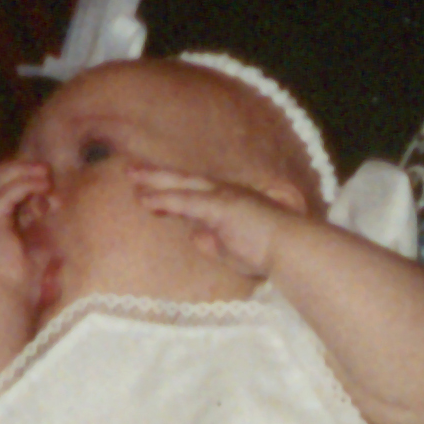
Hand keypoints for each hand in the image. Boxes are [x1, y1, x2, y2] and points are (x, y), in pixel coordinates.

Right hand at [0, 158, 51, 298]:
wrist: (5, 298)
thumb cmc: (21, 282)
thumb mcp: (37, 248)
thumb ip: (41, 229)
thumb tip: (57, 212)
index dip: (19, 176)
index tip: (45, 180)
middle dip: (17, 167)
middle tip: (44, 169)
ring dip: (22, 172)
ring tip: (44, 175)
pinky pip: (5, 193)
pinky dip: (23, 184)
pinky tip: (41, 186)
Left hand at [133, 166, 293, 277]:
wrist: (292, 250)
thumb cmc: (269, 253)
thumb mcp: (234, 250)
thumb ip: (215, 243)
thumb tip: (195, 237)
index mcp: (228, 204)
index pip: (194, 195)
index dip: (169, 193)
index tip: (148, 194)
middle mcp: (225, 194)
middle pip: (184, 182)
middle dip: (156, 176)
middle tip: (131, 171)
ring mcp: (223, 197)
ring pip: (182, 186)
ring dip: (155, 181)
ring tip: (130, 176)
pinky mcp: (221, 205)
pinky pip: (186, 201)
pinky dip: (164, 199)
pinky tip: (145, 199)